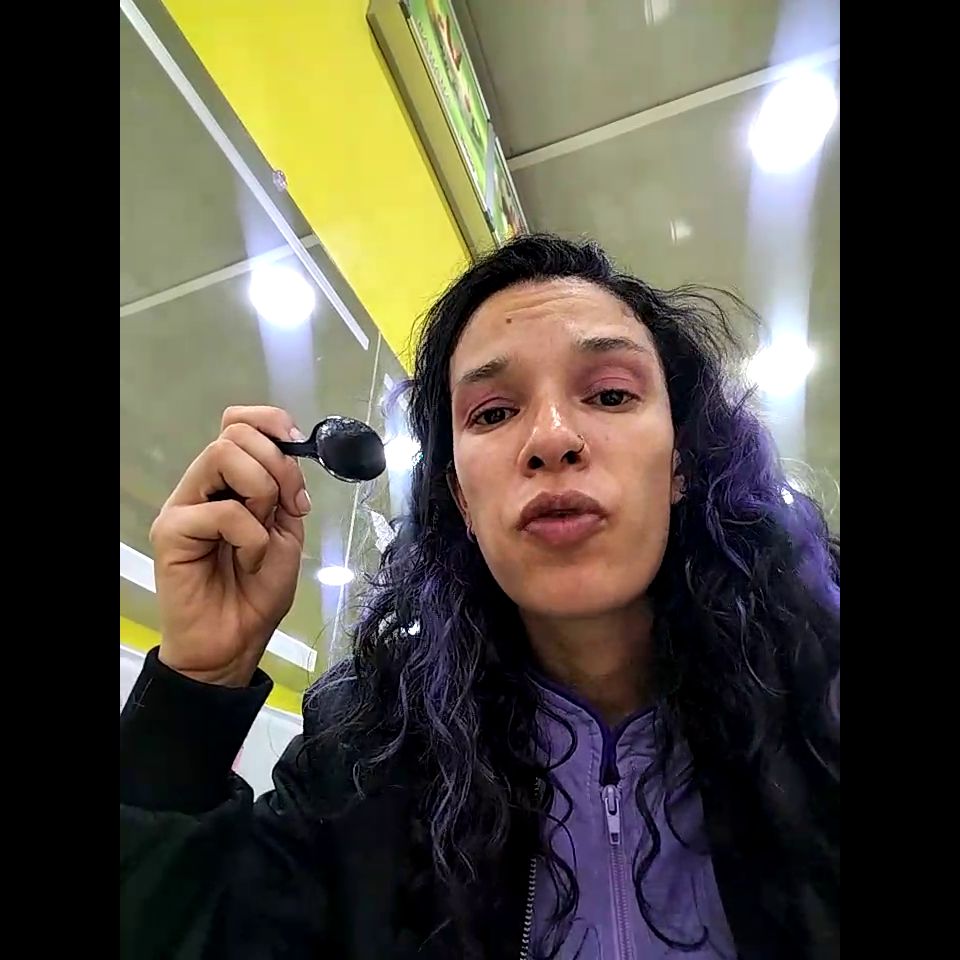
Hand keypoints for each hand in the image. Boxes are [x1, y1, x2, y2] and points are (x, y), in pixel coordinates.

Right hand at [149, 406, 310, 686]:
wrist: (236, 642)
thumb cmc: (257, 593)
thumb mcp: (287, 533)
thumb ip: (286, 491)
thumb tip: (290, 453)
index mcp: (230, 482)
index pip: (239, 423)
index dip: (272, 424)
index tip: (298, 451)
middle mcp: (202, 487)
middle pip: (234, 433)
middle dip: (277, 464)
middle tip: (288, 506)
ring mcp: (184, 506)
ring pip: (223, 454)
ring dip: (262, 491)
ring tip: (264, 533)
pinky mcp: (172, 532)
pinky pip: (223, 511)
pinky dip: (252, 538)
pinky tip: (249, 562)